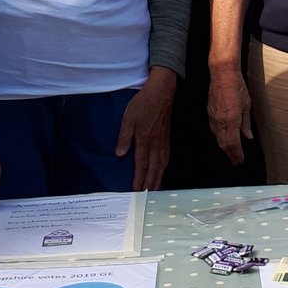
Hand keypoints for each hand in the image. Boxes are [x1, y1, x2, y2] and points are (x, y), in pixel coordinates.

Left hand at [116, 67, 176, 190]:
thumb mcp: (128, 118)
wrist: (161, 92)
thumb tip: (120, 154)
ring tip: (156, 188)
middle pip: (154, 168)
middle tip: (147, 195)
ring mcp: (163, 141)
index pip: (142, 164)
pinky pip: (166, 156)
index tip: (137, 190)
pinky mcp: (167, 137)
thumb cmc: (143, 104)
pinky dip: (164, 167)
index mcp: (145, 140)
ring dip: (159, 177)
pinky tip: (162, 169)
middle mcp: (156, 144)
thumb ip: (124, 137)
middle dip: (150, 183)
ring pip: (162, 164)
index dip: (139, 178)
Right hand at [208, 65, 252, 164]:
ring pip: (217, 138)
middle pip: (223, 144)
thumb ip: (246, 123)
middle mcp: (221, 121)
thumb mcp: (246, 105)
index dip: (237, 154)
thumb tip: (247, 136)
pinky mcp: (209, 113)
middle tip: (235, 161)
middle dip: (230, 154)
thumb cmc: (237, 86)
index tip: (240, 160)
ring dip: (224, 147)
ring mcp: (213, 117)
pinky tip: (222, 139)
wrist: (222, 74)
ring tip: (230, 153)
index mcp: (231, 120)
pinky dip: (218, 138)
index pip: (234, 143)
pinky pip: (213, 130)